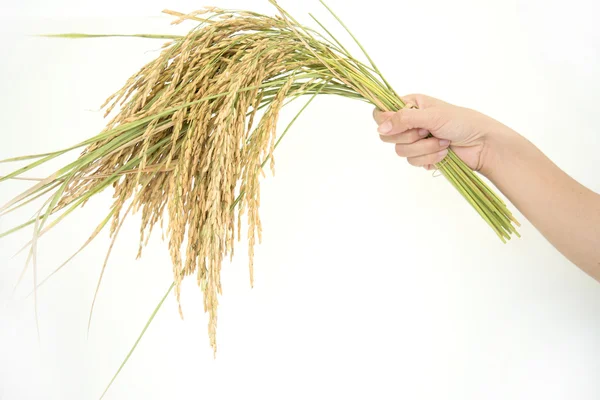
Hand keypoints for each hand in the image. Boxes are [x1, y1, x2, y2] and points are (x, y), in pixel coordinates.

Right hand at [373, 94, 511, 174]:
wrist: (482, 144)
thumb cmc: (462, 122)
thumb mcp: (431, 116)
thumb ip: (404, 119)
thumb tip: (380, 128)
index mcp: (410, 105)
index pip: (381, 113)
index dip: (387, 121)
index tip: (399, 125)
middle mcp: (410, 122)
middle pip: (387, 135)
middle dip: (410, 137)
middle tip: (426, 132)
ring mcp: (415, 141)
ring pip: (401, 151)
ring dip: (424, 149)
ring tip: (442, 143)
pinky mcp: (422, 156)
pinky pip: (413, 162)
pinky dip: (429, 158)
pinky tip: (444, 153)